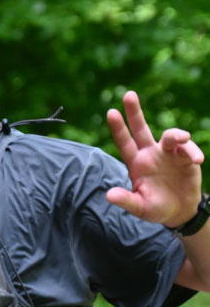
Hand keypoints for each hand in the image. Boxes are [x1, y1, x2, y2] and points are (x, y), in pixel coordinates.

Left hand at [106, 91, 203, 225]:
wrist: (180, 211)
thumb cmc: (156, 208)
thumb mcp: (140, 207)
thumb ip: (126, 200)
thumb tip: (109, 195)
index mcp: (136, 163)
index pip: (124, 143)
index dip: (118, 128)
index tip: (111, 112)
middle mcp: (150, 154)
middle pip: (141, 129)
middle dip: (134, 112)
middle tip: (128, 94)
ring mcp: (168, 154)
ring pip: (170, 136)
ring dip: (175, 134)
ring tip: (182, 138)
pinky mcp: (186, 157)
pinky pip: (188, 149)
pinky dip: (192, 152)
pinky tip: (197, 161)